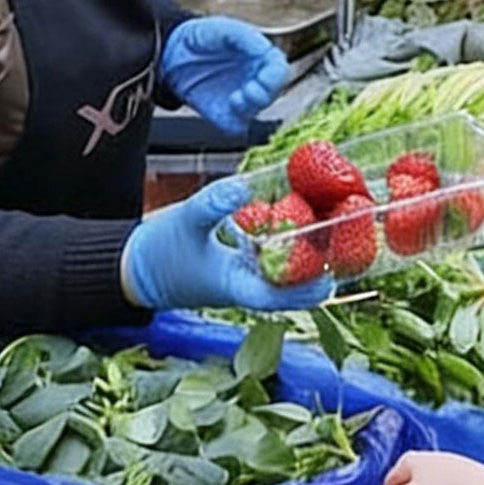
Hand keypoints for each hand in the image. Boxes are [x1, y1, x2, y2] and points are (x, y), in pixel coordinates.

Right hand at [120, 177, 332, 311]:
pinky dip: (289, 239)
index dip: (308, 291)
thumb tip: (242, 187)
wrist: (134, 265)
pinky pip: (274, 255)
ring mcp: (247, 275)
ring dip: (309, 251)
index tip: (331, 277)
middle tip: (349, 239)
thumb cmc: (157, 253)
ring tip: (335, 223)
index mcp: (237, 287)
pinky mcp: (243, 263)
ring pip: (287, 269)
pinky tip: (303, 214)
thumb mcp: (184, 221)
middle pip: (294, 283)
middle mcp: (248, 284)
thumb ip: (212, 204)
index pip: (281, 297)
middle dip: (320, 264)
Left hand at [160, 16, 287, 135]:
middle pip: (274, 94)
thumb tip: (265, 50)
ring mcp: (241, 100)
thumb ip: (246, 38)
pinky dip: (238, 121)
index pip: (280, 71)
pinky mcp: (226, 117)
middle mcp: (254, 81)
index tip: (265, 75)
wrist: (170, 52)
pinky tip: (230, 106)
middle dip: (266, 93)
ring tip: (237, 98)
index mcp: (260, 60)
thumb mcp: (223, 29)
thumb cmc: (201, 38)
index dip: (276, 76)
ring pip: (259, 111)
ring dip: (252, 106)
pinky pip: (239, 127)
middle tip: (252, 89)